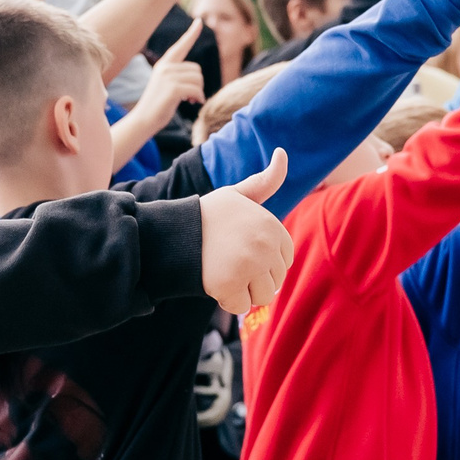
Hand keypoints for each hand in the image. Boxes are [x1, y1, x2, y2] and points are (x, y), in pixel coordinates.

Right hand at [131, 19, 208, 133]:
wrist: (143, 120)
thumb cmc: (157, 106)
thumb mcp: (166, 85)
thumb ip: (178, 76)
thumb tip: (197, 77)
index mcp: (164, 64)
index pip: (180, 46)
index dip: (191, 34)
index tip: (199, 22)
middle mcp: (166, 67)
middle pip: (196, 69)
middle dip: (197, 84)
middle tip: (190, 96)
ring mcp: (168, 77)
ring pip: (198, 79)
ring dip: (198, 92)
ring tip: (190, 100)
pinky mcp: (173, 88)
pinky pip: (196, 89)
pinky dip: (198, 98)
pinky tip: (193, 103)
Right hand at [198, 148, 293, 313]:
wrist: (173, 233)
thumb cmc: (208, 215)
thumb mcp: (238, 194)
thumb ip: (265, 181)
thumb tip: (283, 152)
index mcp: (271, 226)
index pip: (285, 259)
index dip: (265, 261)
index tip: (243, 250)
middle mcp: (264, 245)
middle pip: (276, 281)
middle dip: (255, 277)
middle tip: (230, 261)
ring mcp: (248, 266)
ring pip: (263, 297)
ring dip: (244, 291)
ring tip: (224, 272)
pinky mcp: (229, 285)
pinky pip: (241, 307)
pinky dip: (227, 301)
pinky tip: (215, 283)